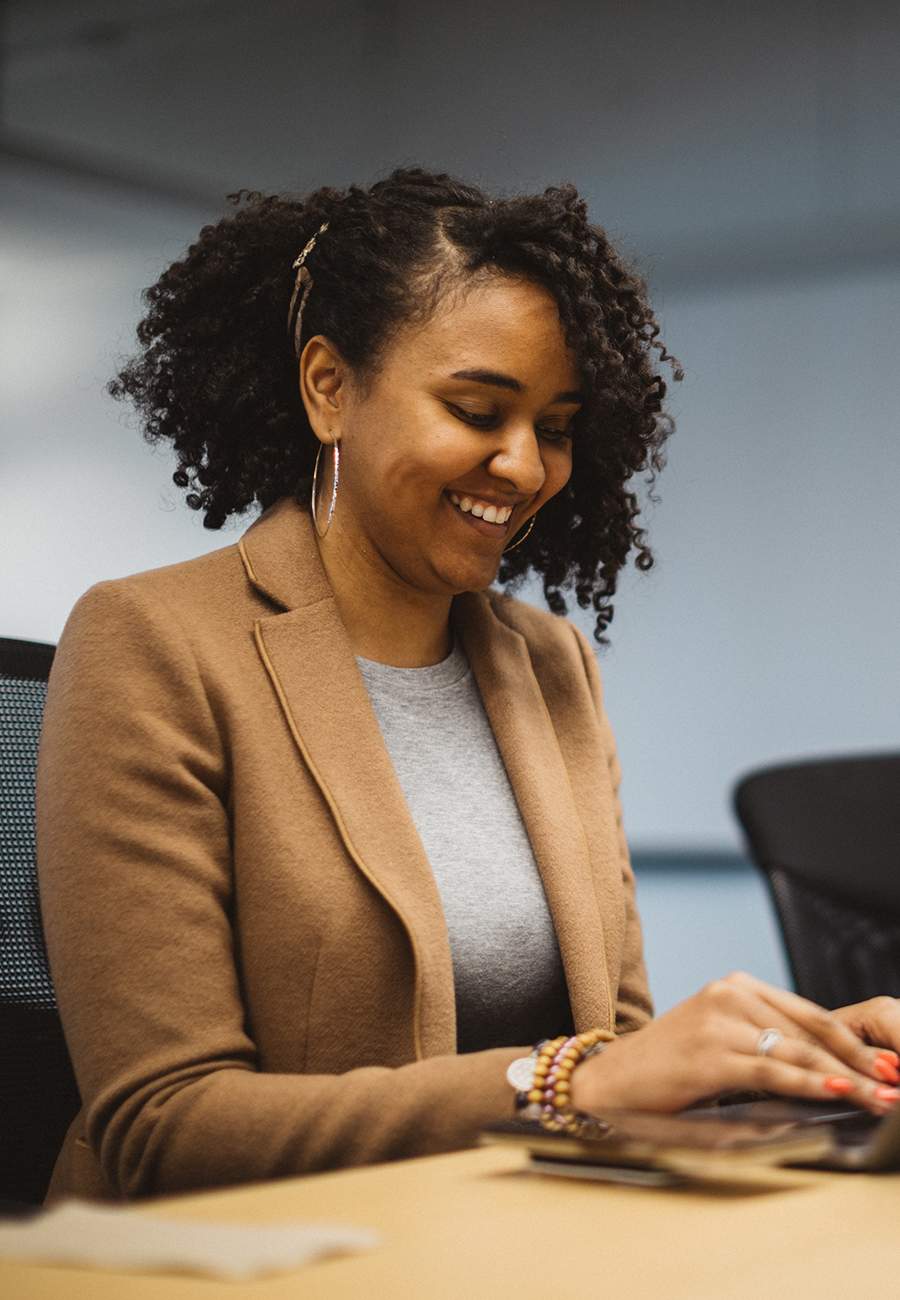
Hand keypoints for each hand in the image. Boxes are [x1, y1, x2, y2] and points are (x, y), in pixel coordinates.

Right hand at [569, 972, 899, 1117]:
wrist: (607, 1082)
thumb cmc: (666, 1071)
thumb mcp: (721, 1048)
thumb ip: (766, 1051)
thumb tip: (829, 1075)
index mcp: (735, 988)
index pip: (810, 1014)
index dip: (854, 1042)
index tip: (885, 1066)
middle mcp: (729, 993)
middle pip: (813, 1030)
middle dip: (860, 1062)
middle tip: (893, 1085)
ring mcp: (719, 1019)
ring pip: (799, 1050)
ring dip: (846, 1079)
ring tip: (878, 1099)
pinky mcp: (710, 1051)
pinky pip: (773, 1070)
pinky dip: (812, 1085)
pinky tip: (839, 1094)